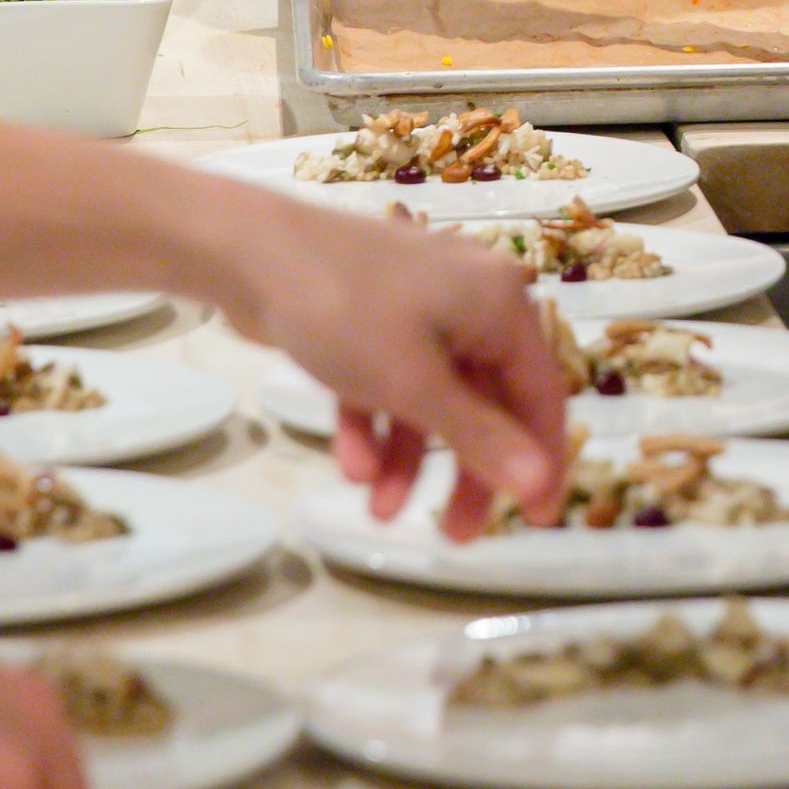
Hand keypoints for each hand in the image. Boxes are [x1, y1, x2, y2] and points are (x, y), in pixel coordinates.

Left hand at [203, 188, 567, 540]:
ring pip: (433, 398)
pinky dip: (377, 423)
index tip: (536, 521)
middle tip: (455, 538)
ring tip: (378, 512)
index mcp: (500, 304)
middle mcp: (471, 300)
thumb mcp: (415, 386)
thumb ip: (481, 438)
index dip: (542, 460)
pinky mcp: (374, 316)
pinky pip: (392, 380)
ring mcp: (420, 306)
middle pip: (486, 402)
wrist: (246, 250)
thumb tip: (540, 487)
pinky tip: (350, 464)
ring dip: (410, 457)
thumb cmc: (345, 312)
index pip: (541, 393)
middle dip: (465, 471)